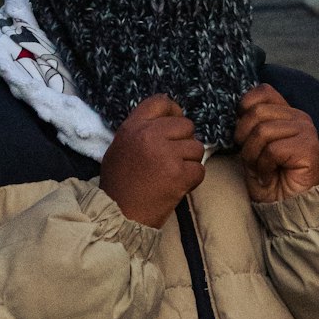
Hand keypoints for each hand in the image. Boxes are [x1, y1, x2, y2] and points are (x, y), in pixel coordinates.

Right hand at [99, 95, 205, 227]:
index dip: (173, 111)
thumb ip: (141, 130)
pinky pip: (200, 169)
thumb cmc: (119, 184)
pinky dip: (193, 179)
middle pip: (186, 125)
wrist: (119, 215)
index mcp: (133, 126)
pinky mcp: (179, 174)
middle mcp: (150, 135)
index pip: (161, 102)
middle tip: (173, 158)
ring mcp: (167, 154)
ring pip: (197, 147)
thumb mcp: (121, 147)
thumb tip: (166, 119)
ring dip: (190, 161)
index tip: (175, 125)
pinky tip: (178, 185)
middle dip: (184, 141)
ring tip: (173, 174)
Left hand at [235, 84, 318, 202]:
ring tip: (261, 169)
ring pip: (262, 131)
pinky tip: (270, 176)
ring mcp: (306, 130)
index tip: (241, 132)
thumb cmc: (269, 178)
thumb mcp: (252, 146)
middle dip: (244, 139)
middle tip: (251, 159)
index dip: (245, 107)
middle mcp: (299, 117)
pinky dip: (264, 166)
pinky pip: (272, 149)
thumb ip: (248, 125)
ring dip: (253, 156)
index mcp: (285, 113)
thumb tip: (235, 111)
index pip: (263, 91)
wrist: (288, 208)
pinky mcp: (308, 147)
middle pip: (256, 112)